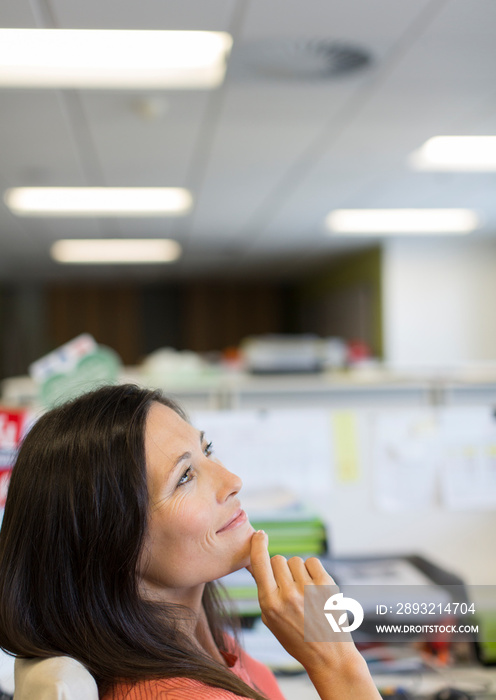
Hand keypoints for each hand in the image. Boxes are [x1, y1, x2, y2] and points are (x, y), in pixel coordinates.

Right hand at [247, 531, 380, 699]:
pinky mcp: (326, 584)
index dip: (257, 545)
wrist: (328, 654)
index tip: (259, 534)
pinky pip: (312, 561)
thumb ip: (264, 591)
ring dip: (297, 571)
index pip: (259, 563)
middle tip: (288, 586)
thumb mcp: (270, 619)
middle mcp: (288, 594)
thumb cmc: (296, 637)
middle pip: (277, 559)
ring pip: (295, 560)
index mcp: (270, 604)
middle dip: (280, 568)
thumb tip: (255, 563)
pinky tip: (314, 587)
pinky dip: (312, 570)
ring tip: (303, 592)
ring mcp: (308, 588)